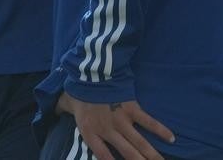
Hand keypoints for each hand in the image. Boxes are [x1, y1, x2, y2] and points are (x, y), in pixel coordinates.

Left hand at [56, 92, 173, 159]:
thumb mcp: (65, 103)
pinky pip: (148, 121)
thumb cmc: (78, 88)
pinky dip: (160, 129)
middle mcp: (107, 130)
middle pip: (127, 154)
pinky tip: (171, 138)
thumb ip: (60, 110)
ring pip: (139, 143)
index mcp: (90, 132)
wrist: (91, 71)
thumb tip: (51, 110)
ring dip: (152, 155)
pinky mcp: (132, 108)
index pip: (102, 156)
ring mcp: (121, 120)